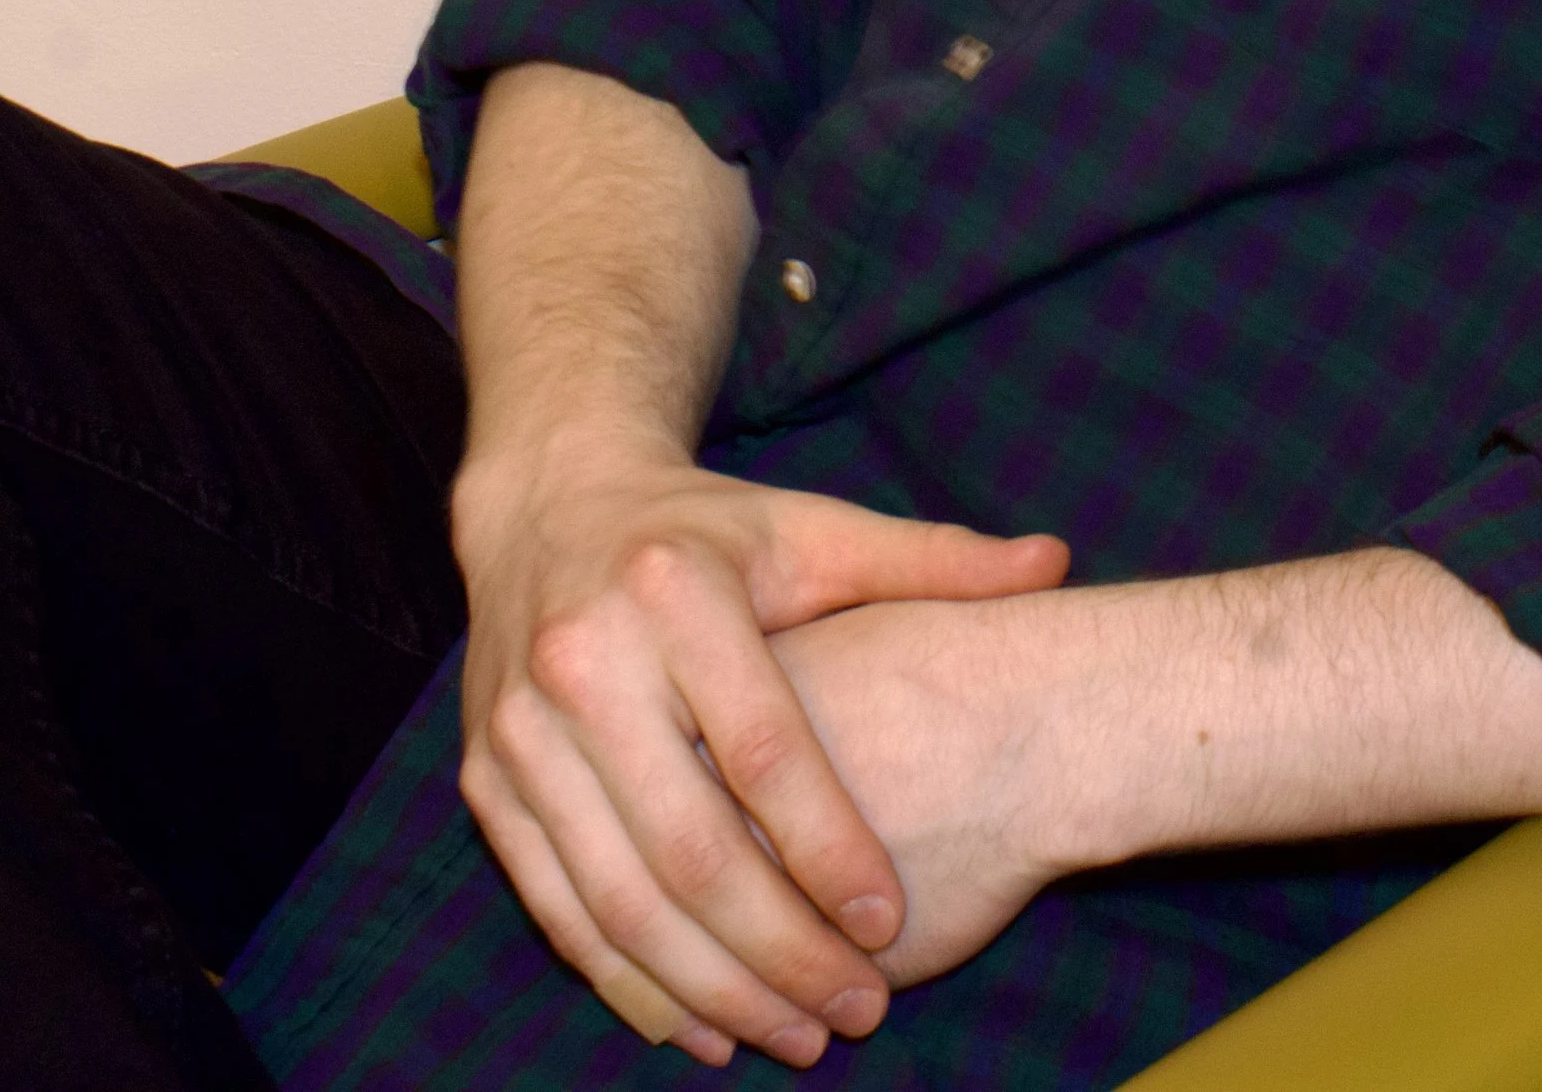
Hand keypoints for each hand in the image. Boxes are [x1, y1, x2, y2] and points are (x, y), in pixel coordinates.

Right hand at [452, 434, 1067, 1069]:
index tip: (893, 921)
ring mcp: (522, 730)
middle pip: (691, 846)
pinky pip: (559, 910)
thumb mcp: (813, 530)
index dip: (831, 847)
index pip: (765, 749)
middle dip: (781, 949)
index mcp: (678, 592)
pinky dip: (630, 983)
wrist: (551, 505)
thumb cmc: (708, 535)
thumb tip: (1055, 563)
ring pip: (620, 899)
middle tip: (856, 1011)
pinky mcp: (486, 782)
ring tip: (798, 1035)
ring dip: (712, 989)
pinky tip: (702, 1025)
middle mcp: (586, 660)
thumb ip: (931, 560)